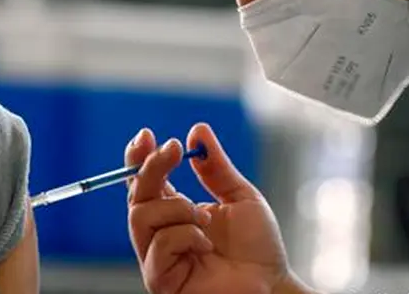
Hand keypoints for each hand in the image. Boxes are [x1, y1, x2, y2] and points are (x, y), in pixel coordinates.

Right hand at [125, 124, 309, 293]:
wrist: (273, 285)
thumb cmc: (257, 248)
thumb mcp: (239, 196)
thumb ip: (216, 167)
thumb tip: (198, 130)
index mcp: (173, 212)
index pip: (144, 183)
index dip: (138, 158)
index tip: (147, 135)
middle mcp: (160, 233)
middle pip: (135, 195)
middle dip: (152, 167)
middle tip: (175, 149)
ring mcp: (158, 257)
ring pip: (141, 217)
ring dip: (177, 207)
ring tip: (205, 218)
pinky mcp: (161, 280)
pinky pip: (158, 245)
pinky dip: (184, 236)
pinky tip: (205, 245)